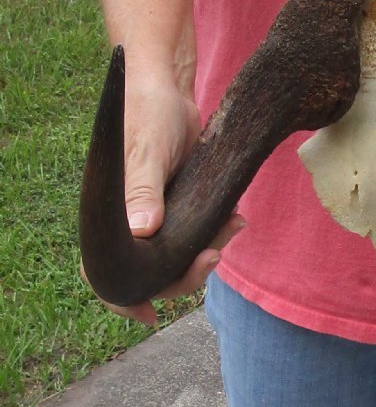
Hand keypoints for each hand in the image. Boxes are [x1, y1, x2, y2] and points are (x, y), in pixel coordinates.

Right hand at [82, 75, 244, 324]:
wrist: (170, 89)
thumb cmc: (147, 115)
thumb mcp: (146, 153)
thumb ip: (143, 191)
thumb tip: (142, 233)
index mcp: (111, 217)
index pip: (107, 273)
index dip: (124, 299)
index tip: (149, 316)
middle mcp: (133, 222)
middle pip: (153, 271)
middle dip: (184, 273)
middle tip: (213, 258)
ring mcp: (159, 215)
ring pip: (181, 254)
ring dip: (208, 250)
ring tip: (234, 228)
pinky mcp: (182, 204)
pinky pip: (199, 231)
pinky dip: (218, 230)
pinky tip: (237, 218)